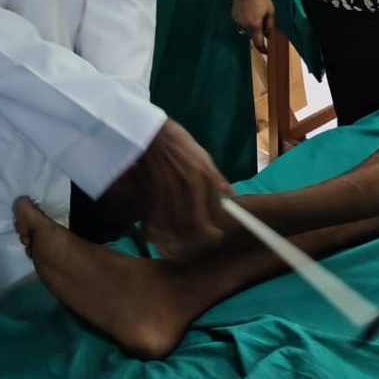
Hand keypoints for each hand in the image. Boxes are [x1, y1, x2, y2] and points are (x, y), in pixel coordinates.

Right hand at [107, 118, 232, 260]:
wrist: (150, 133)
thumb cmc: (178, 143)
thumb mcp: (202, 155)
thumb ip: (216, 178)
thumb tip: (230, 195)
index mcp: (202, 176)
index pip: (215, 212)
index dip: (216, 228)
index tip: (216, 234)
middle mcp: (187, 186)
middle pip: (197, 226)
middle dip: (201, 239)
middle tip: (202, 241)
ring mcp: (167, 192)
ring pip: (177, 229)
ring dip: (180, 241)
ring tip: (182, 244)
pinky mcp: (148, 195)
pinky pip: (154, 223)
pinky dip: (158, 234)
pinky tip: (161, 237)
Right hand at [232, 0, 274, 54]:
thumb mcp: (270, 11)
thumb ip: (270, 26)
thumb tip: (268, 36)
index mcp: (254, 26)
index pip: (258, 43)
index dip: (263, 50)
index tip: (267, 52)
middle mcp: (244, 26)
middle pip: (252, 36)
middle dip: (258, 34)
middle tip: (263, 24)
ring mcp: (237, 22)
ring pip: (246, 30)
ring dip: (252, 27)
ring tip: (256, 15)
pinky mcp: (233, 17)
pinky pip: (241, 24)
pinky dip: (246, 22)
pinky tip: (249, 12)